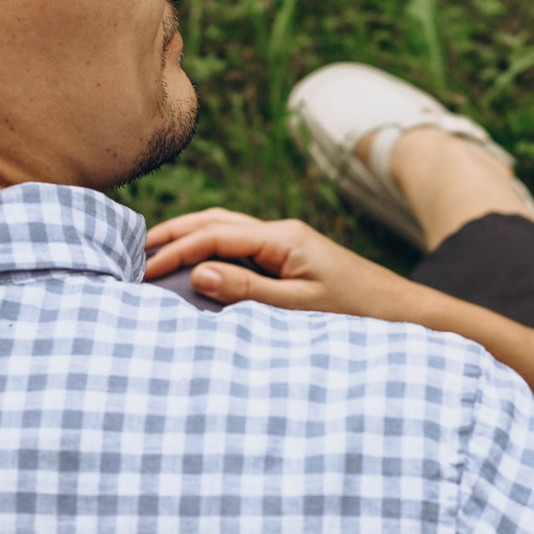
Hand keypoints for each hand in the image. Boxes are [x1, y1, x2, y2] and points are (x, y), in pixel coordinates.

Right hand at [144, 208, 429, 321]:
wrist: (399, 313)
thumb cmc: (355, 312)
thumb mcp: (298, 308)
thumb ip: (247, 291)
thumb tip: (198, 273)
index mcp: (283, 239)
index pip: (216, 234)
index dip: (177, 250)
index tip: (144, 270)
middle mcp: (282, 233)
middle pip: (216, 220)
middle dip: (175, 232)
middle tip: (134, 249)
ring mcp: (286, 243)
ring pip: (227, 228)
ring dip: (191, 236)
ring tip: (155, 251)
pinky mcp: (290, 257)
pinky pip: (240, 245)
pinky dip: (211, 249)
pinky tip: (195, 264)